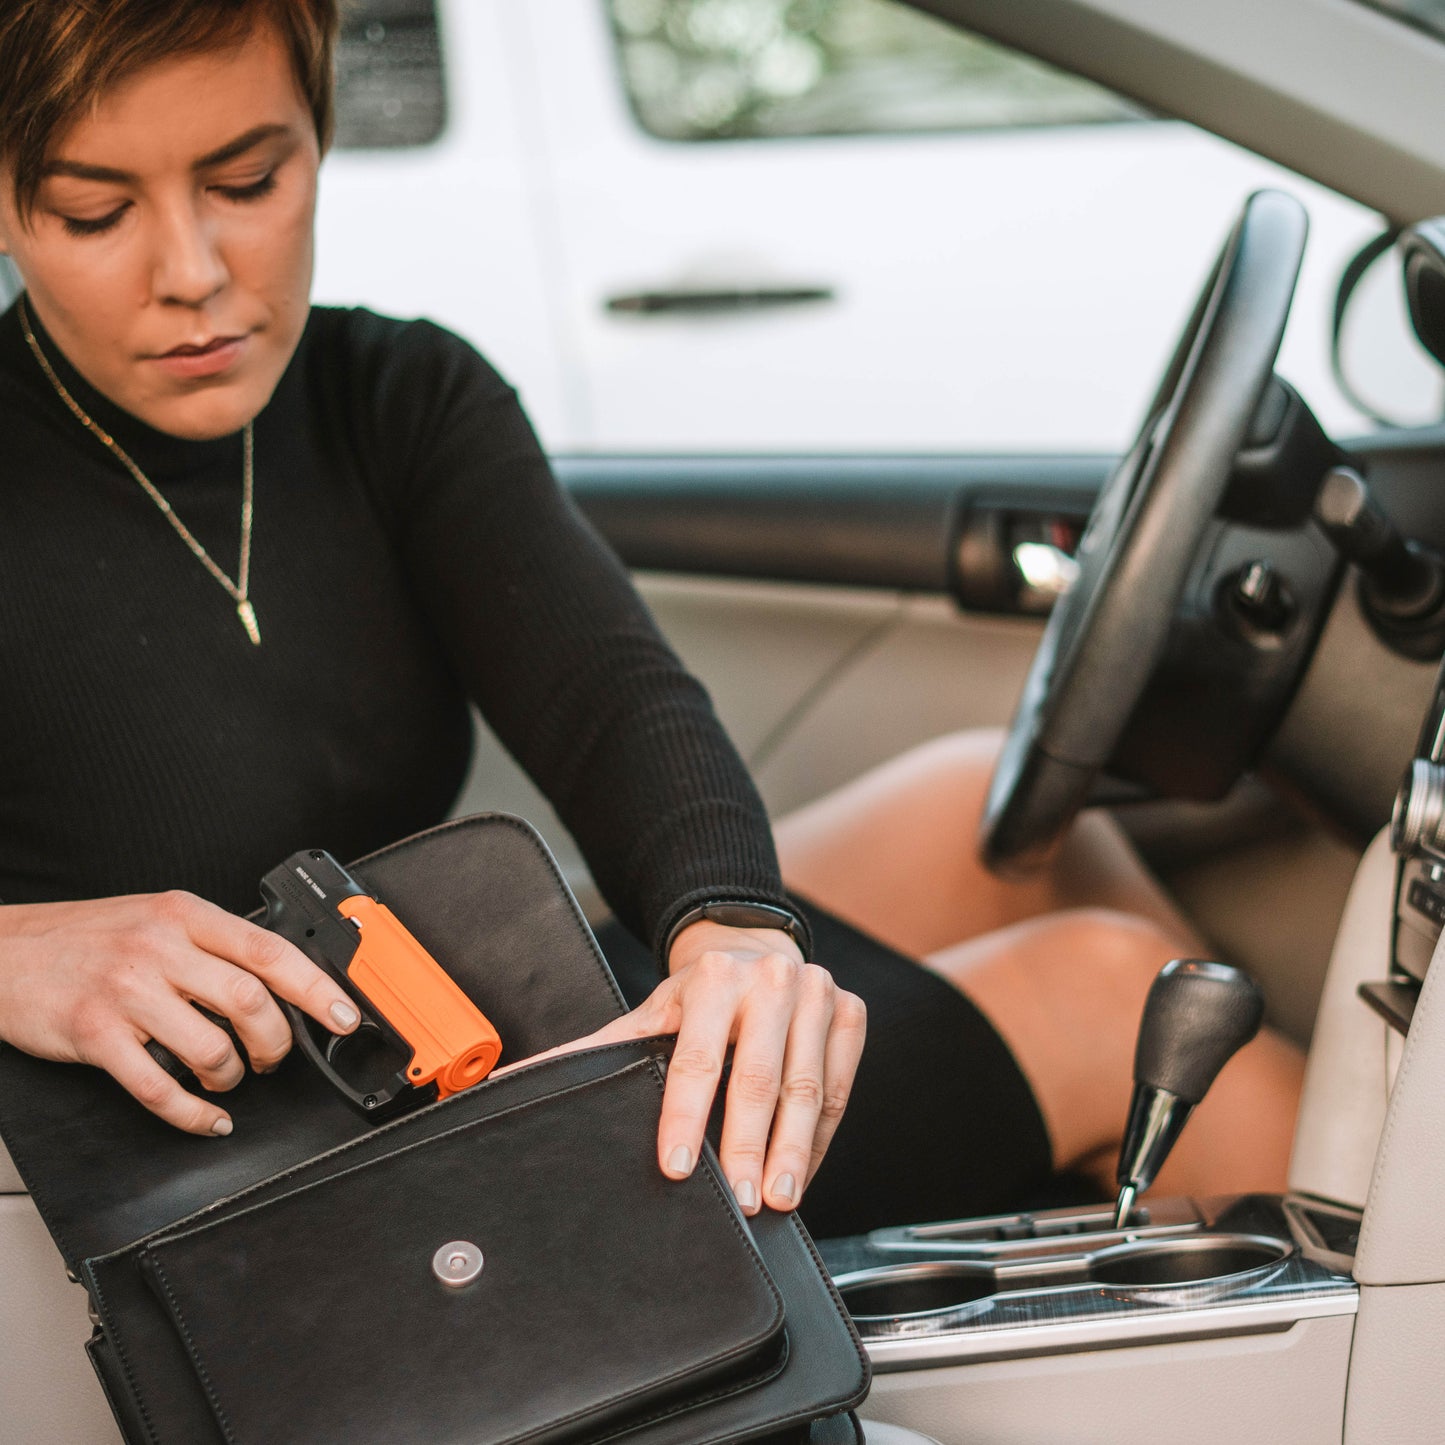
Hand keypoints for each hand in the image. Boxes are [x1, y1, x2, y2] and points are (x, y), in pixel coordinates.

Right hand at [0, 891, 360, 1135]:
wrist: (4, 952)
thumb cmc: (88, 938)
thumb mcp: (158, 918)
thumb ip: (213, 943)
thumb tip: (276, 980)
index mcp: (186, 916)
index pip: (270, 950)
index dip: (316, 988)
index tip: (343, 1015)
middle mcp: (161, 949)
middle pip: (251, 1002)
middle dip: (276, 1042)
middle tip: (272, 1056)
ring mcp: (127, 992)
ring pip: (212, 1047)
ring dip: (233, 1076)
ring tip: (227, 1079)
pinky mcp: (95, 1036)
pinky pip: (159, 1087)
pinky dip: (193, 1113)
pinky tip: (206, 1117)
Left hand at [504, 920, 865, 1215]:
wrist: (752, 950)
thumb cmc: (695, 998)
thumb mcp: (647, 1016)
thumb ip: (593, 1052)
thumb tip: (505, 1081)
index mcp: (711, 980)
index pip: (695, 1058)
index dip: (684, 1116)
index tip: (673, 1166)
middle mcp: (769, 981)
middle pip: (759, 1078)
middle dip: (747, 1146)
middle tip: (740, 1200)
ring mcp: (817, 993)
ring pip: (806, 1087)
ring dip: (792, 1151)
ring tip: (777, 1199)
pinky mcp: (849, 1012)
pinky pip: (839, 1088)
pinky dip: (819, 1138)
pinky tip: (800, 1171)